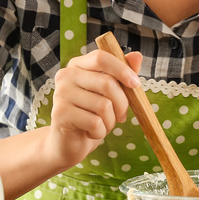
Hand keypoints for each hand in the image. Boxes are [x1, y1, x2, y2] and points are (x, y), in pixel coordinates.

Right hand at [43, 49, 142, 170]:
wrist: (69, 143)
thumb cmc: (92, 115)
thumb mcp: (110, 94)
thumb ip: (122, 74)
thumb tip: (137, 55)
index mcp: (78, 65)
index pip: (101, 57)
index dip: (122, 69)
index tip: (136, 84)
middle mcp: (66, 76)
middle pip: (107, 83)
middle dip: (122, 103)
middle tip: (121, 116)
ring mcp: (61, 94)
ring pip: (104, 105)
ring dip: (110, 121)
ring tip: (102, 125)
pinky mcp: (60, 114)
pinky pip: (95, 122)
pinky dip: (100, 132)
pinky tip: (91, 133)